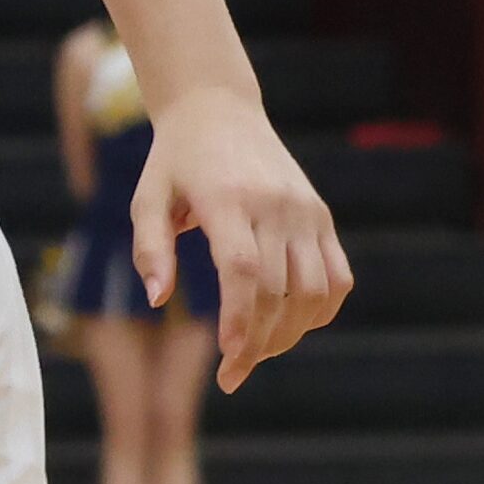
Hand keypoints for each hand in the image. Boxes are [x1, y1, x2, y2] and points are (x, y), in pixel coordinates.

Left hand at [134, 86, 353, 390]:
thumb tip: (156, 299)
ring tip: (257, 352)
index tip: (230, 357)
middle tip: (233, 373)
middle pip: (278, 289)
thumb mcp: (146, 196)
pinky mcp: (322, 216)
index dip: (240, 317)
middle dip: (258, 340)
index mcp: (227, 197)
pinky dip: (320, 311)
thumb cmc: (173, 160)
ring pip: (314, 290)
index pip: (244, 269)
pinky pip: (337, 278)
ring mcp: (305, 210)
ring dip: (290, 333)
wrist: (218, 110)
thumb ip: (150, 247)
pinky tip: (290, 327)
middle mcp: (274, 204)